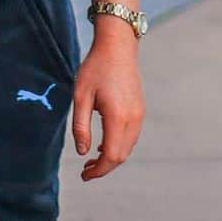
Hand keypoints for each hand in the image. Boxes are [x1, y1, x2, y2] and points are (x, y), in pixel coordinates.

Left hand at [72, 24, 144, 180]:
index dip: (98, 171)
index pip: (111, 156)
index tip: (83, 175)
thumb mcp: (81, 96)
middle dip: (104, 167)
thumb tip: (83, 153)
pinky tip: (105, 142)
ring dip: (112, 157)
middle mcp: (133, 118)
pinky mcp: (140, 108)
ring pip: (128, 147)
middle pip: (122, 155)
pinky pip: (132, 135)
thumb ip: (81, 127)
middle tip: (85, 169)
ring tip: (93, 158)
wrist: (118, 45)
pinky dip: (120, 145)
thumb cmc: (96, 67)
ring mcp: (139, 113)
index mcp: (117, 116)